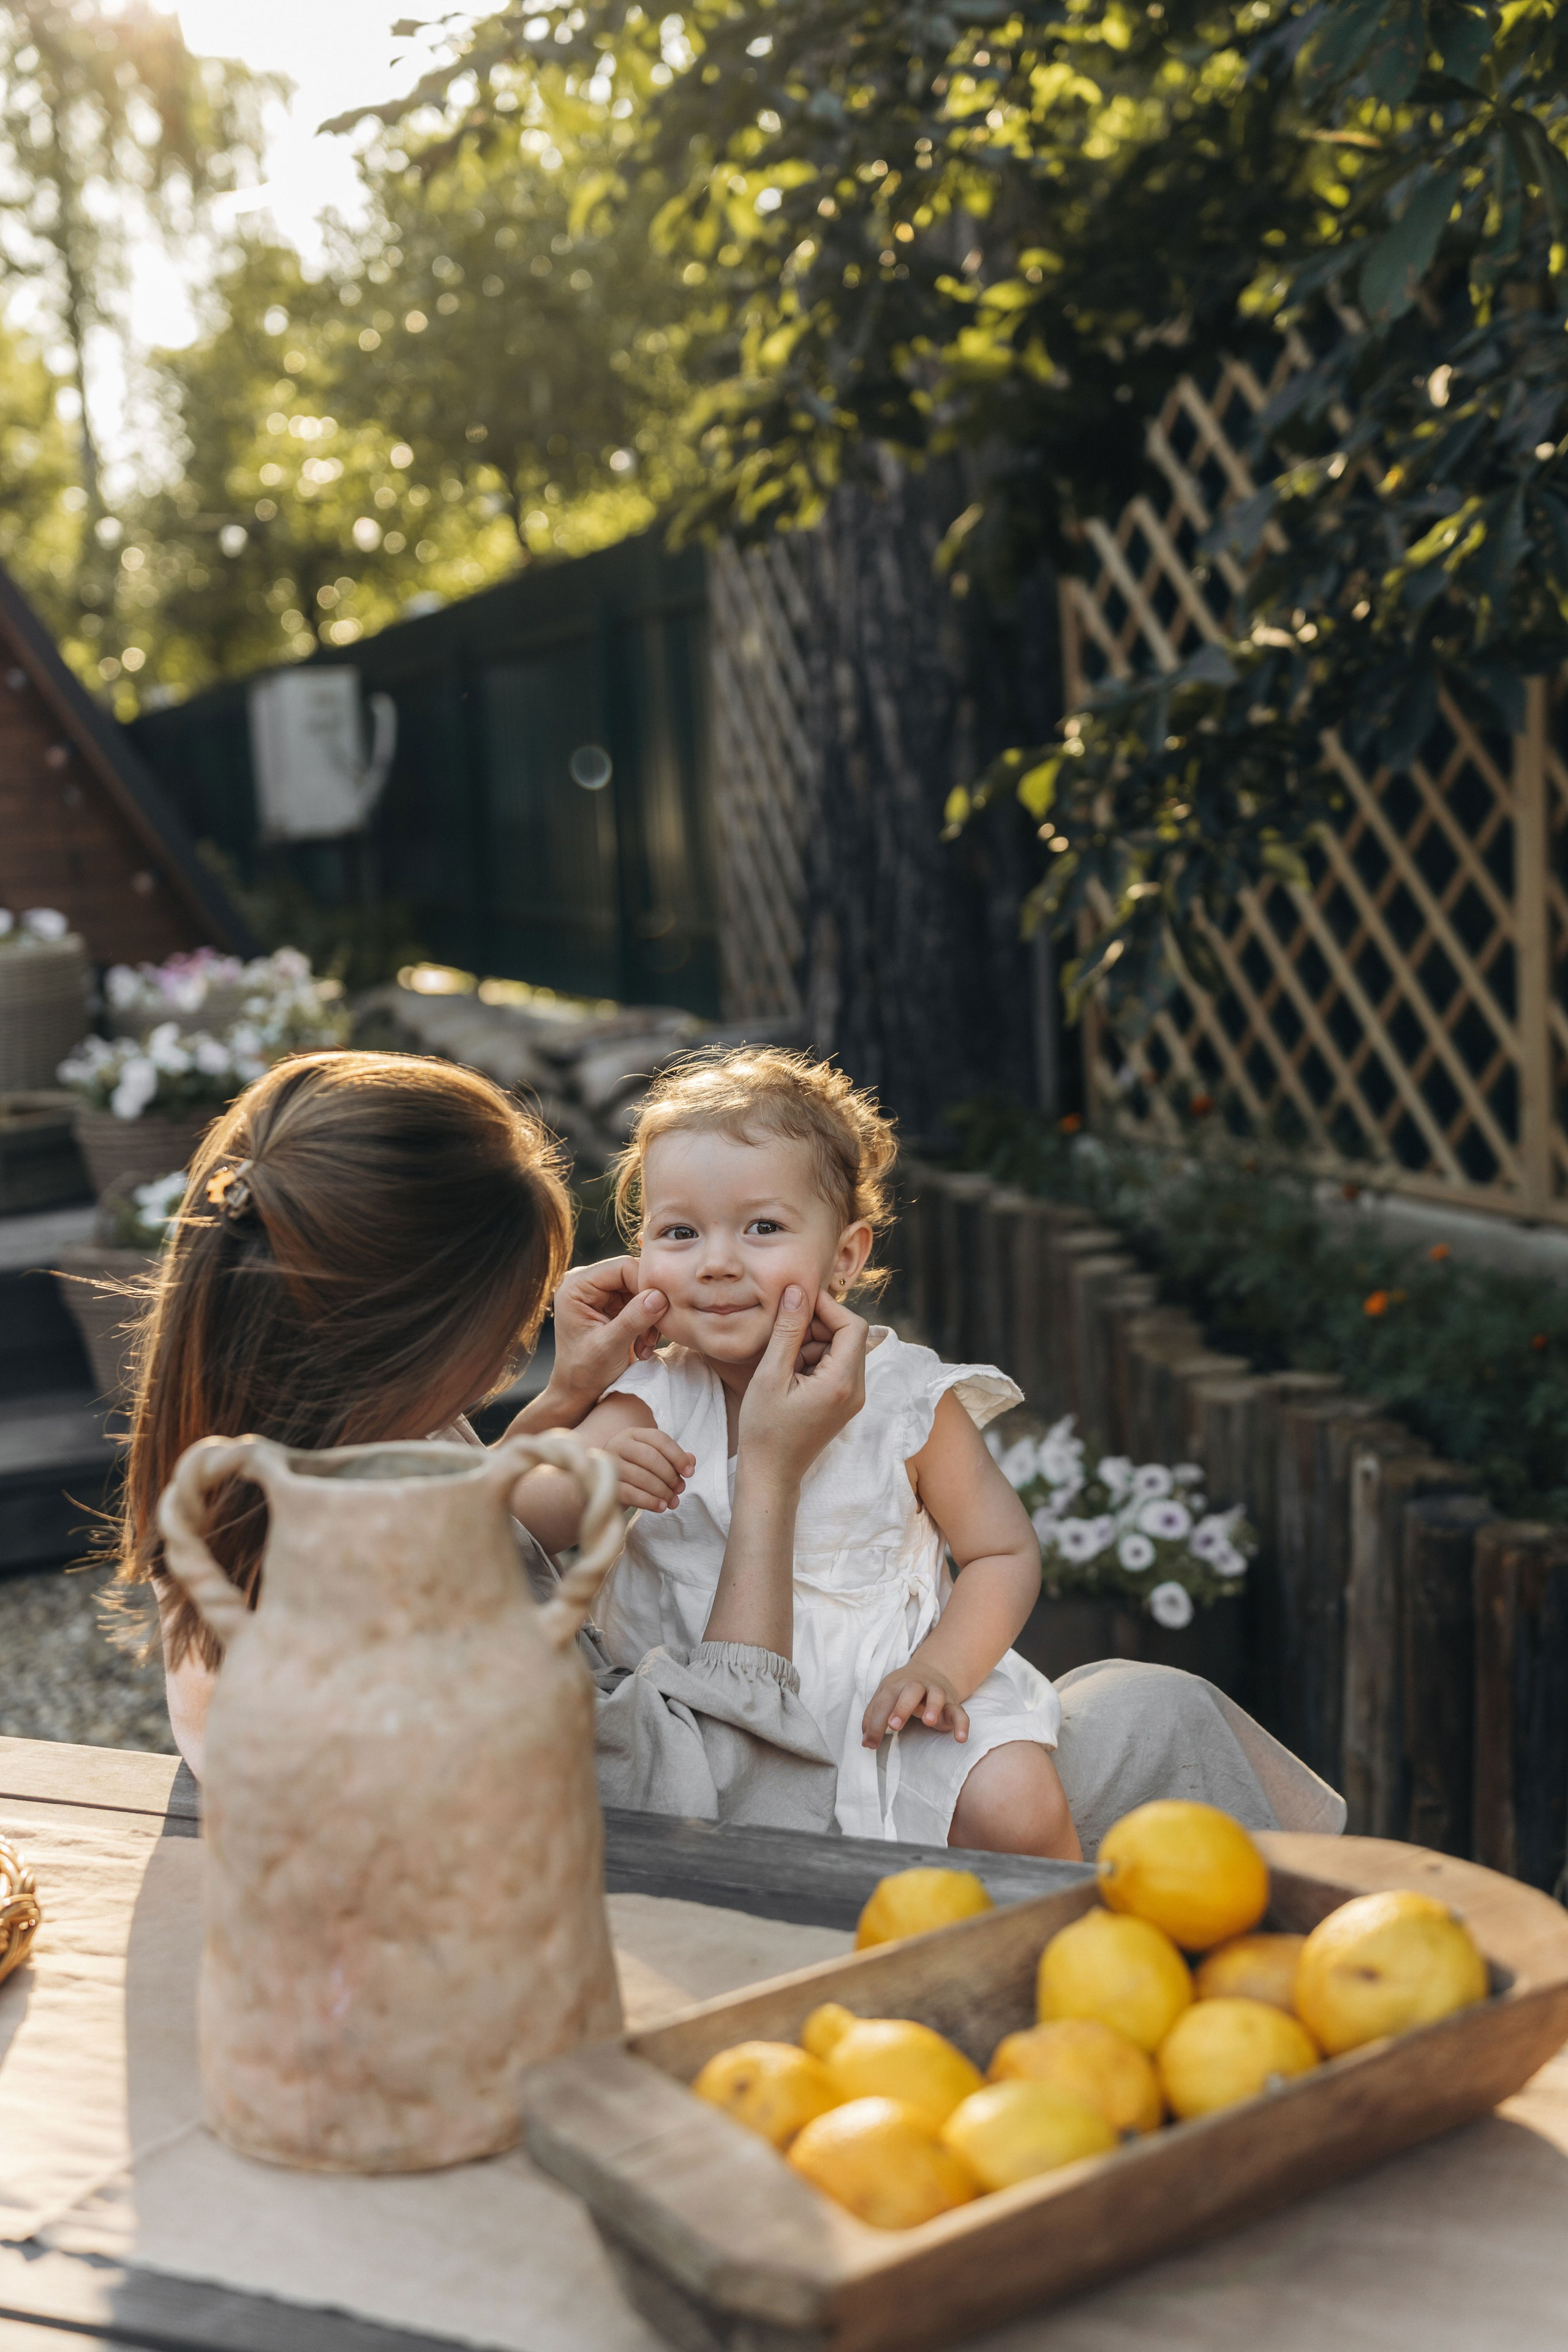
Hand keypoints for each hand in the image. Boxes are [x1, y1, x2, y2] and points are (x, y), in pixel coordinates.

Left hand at [542, 1257, 666, 1420]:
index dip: (645, 1285)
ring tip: (645, 1345)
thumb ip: (632, 1319)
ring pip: (640, 1291)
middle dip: (648, 1305)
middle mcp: (587, 1284)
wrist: (578, 1393)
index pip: (622, 1267)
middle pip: (633, 1277)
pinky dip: (647, 1323)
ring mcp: (599, 1295)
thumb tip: (658, 1296)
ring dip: (649, 1318)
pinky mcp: (611, 1306)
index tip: (660, 1311)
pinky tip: (643, 1345)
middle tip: (652, 1334)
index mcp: (576, 1286)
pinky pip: (640, 1303)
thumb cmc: (584, 1373)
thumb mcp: (609, 1347)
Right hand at [600, 1424, 693, 1514]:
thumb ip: (672, 1458)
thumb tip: (692, 1460)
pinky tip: (661, 1507)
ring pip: (642, 1476)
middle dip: (670, 1476)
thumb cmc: (634, 1471)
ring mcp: (609, 1465)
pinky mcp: (605, 1485)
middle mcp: (619, 1444)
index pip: (659, 1439)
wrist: (603, 1486)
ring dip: (662, 1491)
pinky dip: (650, 1501)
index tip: (690, 1472)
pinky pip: (631, 1493)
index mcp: (633, 1434)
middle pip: (651, 1457)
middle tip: (680, 1489)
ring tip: (673, 1501)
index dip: (678, 1456)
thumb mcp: (653, 1461)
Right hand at [736, 1287, 867, 1486]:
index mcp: (841, 1383)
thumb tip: (797, 1291)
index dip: (828, 1307)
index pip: (853, 1326)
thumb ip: (787, 1331)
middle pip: (850, 1336)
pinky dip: (815, 1359)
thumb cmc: (765, 1429)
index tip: (798, 1301)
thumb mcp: (770, 1375)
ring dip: (814, 1343)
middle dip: (819, 1326)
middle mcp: (856, 1390)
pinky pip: (837, 1367)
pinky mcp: (844, 1402)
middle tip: (785, 1332)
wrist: (771, 1473)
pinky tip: (789, 1372)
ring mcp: (852, 1398)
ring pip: (842, 1350)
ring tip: (783, 1359)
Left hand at [862, 1666, 969, 1747]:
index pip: (884, 1702)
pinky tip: (960, 1739)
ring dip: (933, 1707)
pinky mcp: (952, 1705)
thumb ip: (874, 1716)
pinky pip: (960, 1712)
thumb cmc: (902, 1691)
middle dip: (902, 1707)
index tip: (871, 1744)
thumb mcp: (885, 1697)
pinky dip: (962, 1724)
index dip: (876, 1723)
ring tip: (928, 1722)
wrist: (932, 1671)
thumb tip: (865, 1741)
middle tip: (894, 1725)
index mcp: (897, 1685)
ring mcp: (936, 1694)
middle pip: (911, 1690)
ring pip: (937, 1695)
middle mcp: (917, 1686)